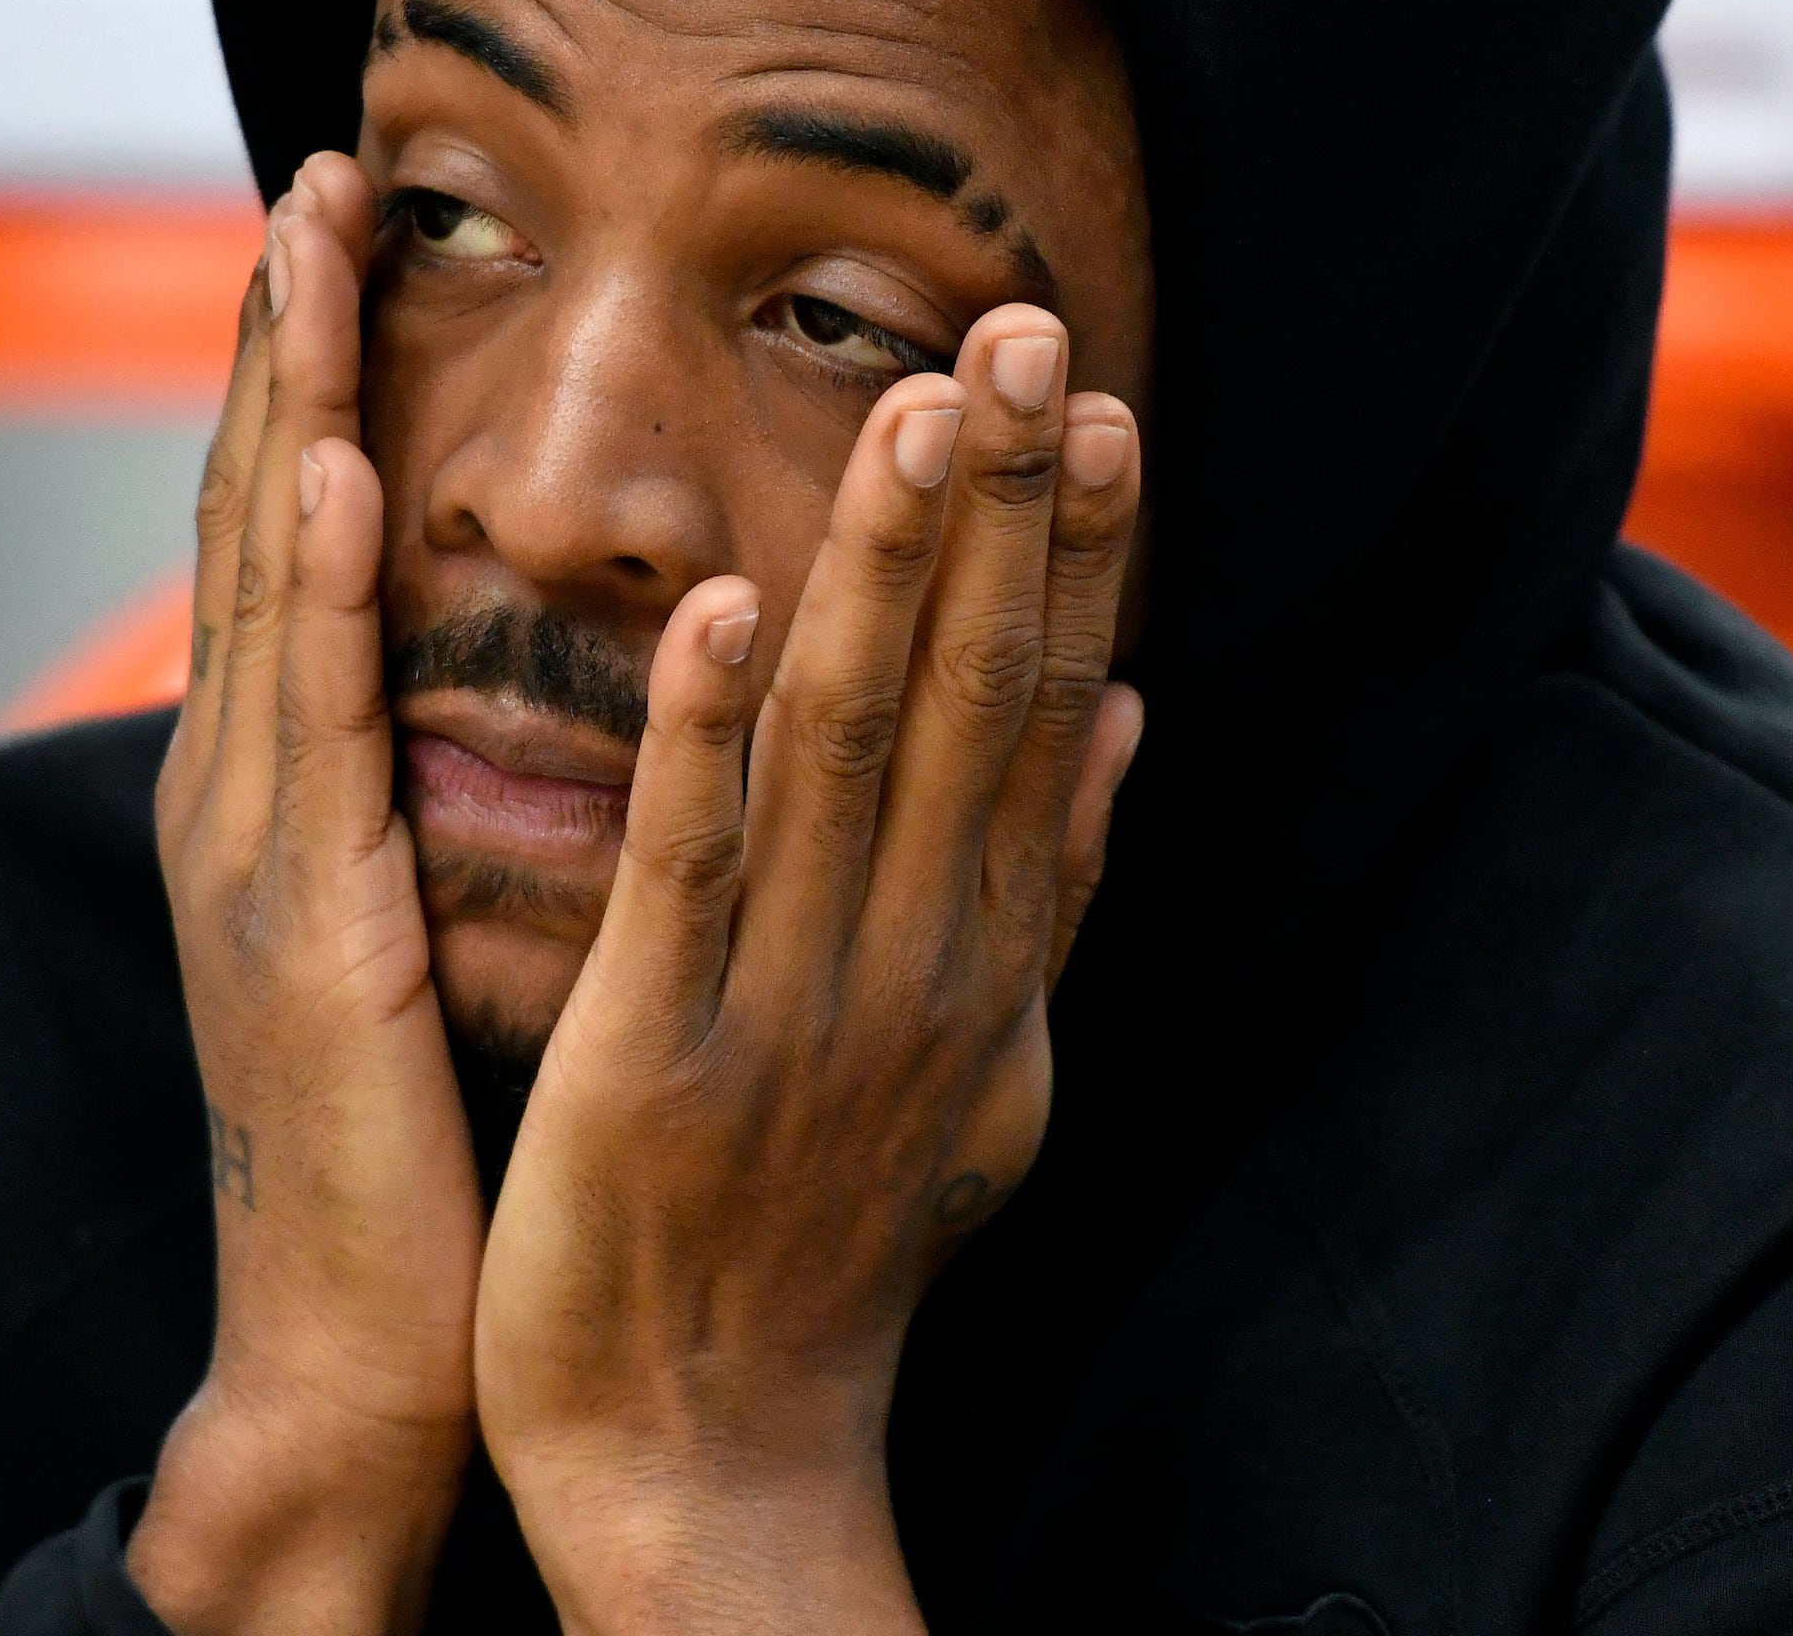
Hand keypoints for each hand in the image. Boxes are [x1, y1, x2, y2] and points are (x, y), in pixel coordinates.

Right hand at [130, 154, 477, 1634]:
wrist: (359, 1355)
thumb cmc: (413, 1153)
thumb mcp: (415, 933)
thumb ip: (423, 805)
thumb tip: (478, 699)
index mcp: (281, 794)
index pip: (289, 542)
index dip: (306, 380)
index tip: (349, 234)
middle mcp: (242, 795)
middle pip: (248, 515)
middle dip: (277, 340)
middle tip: (319, 171)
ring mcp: (253, 854)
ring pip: (260, 583)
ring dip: (279, 402)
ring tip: (306, 242)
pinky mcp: (300, 929)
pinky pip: (308, 728)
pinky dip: (302, 588)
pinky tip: (318, 469)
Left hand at [473, 304, 1147, 1633]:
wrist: (720, 1464)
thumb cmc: (831, 1250)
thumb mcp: (989, 1066)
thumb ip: (1049, 883)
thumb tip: (1134, 714)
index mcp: (983, 953)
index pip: (1048, 709)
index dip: (1077, 550)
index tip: (1100, 400)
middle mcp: (916, 961)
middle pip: (972, 695)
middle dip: (1005, 507)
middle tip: (1029, 328)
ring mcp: (792, 1003)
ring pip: (847, 746)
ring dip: (885, 570)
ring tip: (918, 409)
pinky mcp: (658, 1050)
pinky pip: (690, 871)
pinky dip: (711, 737)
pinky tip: (728, 610)